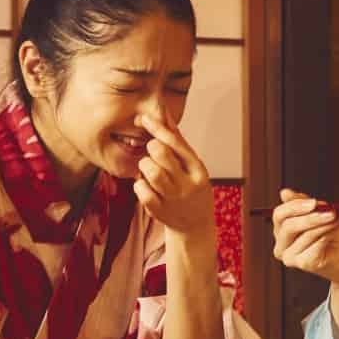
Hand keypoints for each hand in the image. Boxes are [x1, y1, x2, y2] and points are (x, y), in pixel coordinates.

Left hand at [133, 112, 213, 237]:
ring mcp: (174, 198)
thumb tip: (164, 113)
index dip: (157, 128)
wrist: (195, 226)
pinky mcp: (160, 211)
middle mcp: (188, 183)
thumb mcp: (191, 165)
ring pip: (150, 170)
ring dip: (144, 166)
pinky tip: (146, 186)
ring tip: (149, 170)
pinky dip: (139, 184)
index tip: (144, 118)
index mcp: (198, 169)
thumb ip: (177, 141)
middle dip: (151, 148)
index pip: (176, 142)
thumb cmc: (191, 188)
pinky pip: (141, 190)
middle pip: (160, 152)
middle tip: (153, 154)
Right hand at [272, 189, 338, 289]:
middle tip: (330, 211)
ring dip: (326, 224)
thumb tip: (284, 193)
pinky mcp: (304, 264)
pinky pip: (315, 246)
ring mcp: (291, 257)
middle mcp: (282, 245)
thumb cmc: (335, 237)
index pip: (279, 214)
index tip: (314, 202)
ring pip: (306, 234)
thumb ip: (304, 205)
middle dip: (311, 216)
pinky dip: (328, 236)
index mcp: (282, 231)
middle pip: (288, 226)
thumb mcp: (320, 214)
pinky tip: (335, 234)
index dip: (295, 206)